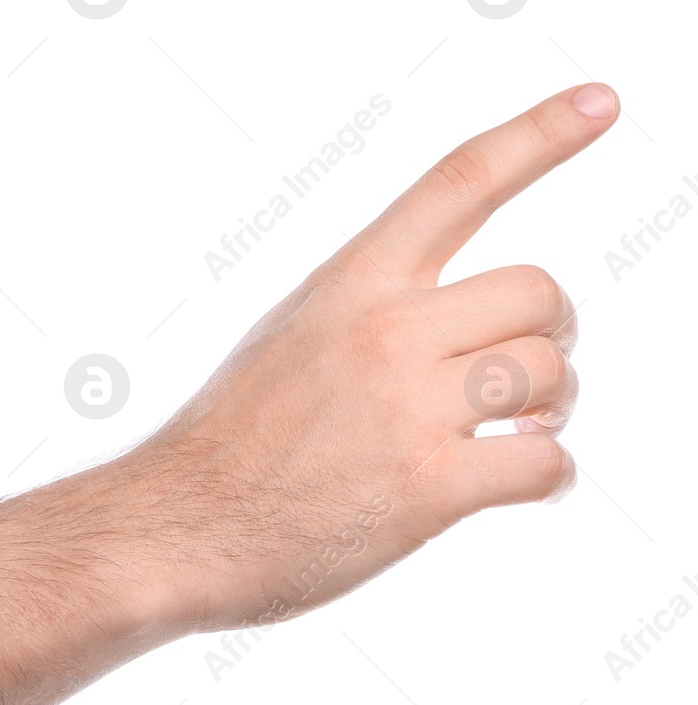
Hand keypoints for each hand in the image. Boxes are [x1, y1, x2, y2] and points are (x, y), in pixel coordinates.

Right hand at [121, 83, 617, 632]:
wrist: (177, 528)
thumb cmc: (226, 446)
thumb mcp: (286, 338)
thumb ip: (366, 313)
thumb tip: (457, 329)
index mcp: (347, 285)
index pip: (458, 183)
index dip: (540, 136)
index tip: (599, 105)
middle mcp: (383, 332)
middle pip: (538, 292)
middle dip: (552, 334)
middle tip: (531, 374)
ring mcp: (407, 409)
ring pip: (549, 376)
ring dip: (551, 408)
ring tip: (519, 431)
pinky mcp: (428, 487)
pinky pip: (545, 463)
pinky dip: (550, 476)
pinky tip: (523, 481)